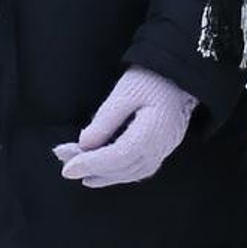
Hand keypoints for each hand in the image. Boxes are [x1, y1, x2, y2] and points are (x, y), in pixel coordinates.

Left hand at [54, 66, 198, 189]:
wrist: (180, 72)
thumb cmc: (153, 77)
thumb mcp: (124, 92)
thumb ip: (105, 120)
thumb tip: (84, 145)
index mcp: (154, 130)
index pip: (119, 155)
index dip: (92, 164)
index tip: (67, 169)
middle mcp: (162, 145)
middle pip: (124, 167)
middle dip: (93, 169)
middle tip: (66, 166)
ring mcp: (165, 148)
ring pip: (132, 172)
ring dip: (105, 175)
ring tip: (81, 172)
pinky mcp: (164, 147)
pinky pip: (140, 168)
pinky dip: (119, 173)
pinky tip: (102, 173)